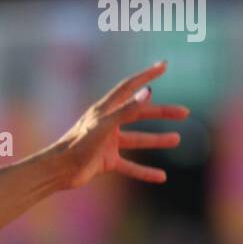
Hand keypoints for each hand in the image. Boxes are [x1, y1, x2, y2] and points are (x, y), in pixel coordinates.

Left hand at [53, 61, 188, 190]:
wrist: (58, 171)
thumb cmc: (77, 145)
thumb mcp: (104, 125)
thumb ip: (127, 110)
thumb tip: (149, 92)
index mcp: (105, 109)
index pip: (130, 87)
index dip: (147, 75)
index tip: (164, 66)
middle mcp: (108, 123)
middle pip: (140, 114)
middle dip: (162, 113)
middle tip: (184, 112)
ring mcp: (108, 143)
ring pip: (137, 139)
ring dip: (157, 140)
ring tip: (177, 139)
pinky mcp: (106, 161)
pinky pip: (130, 166)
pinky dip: (144, 172)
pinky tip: (161, 177)